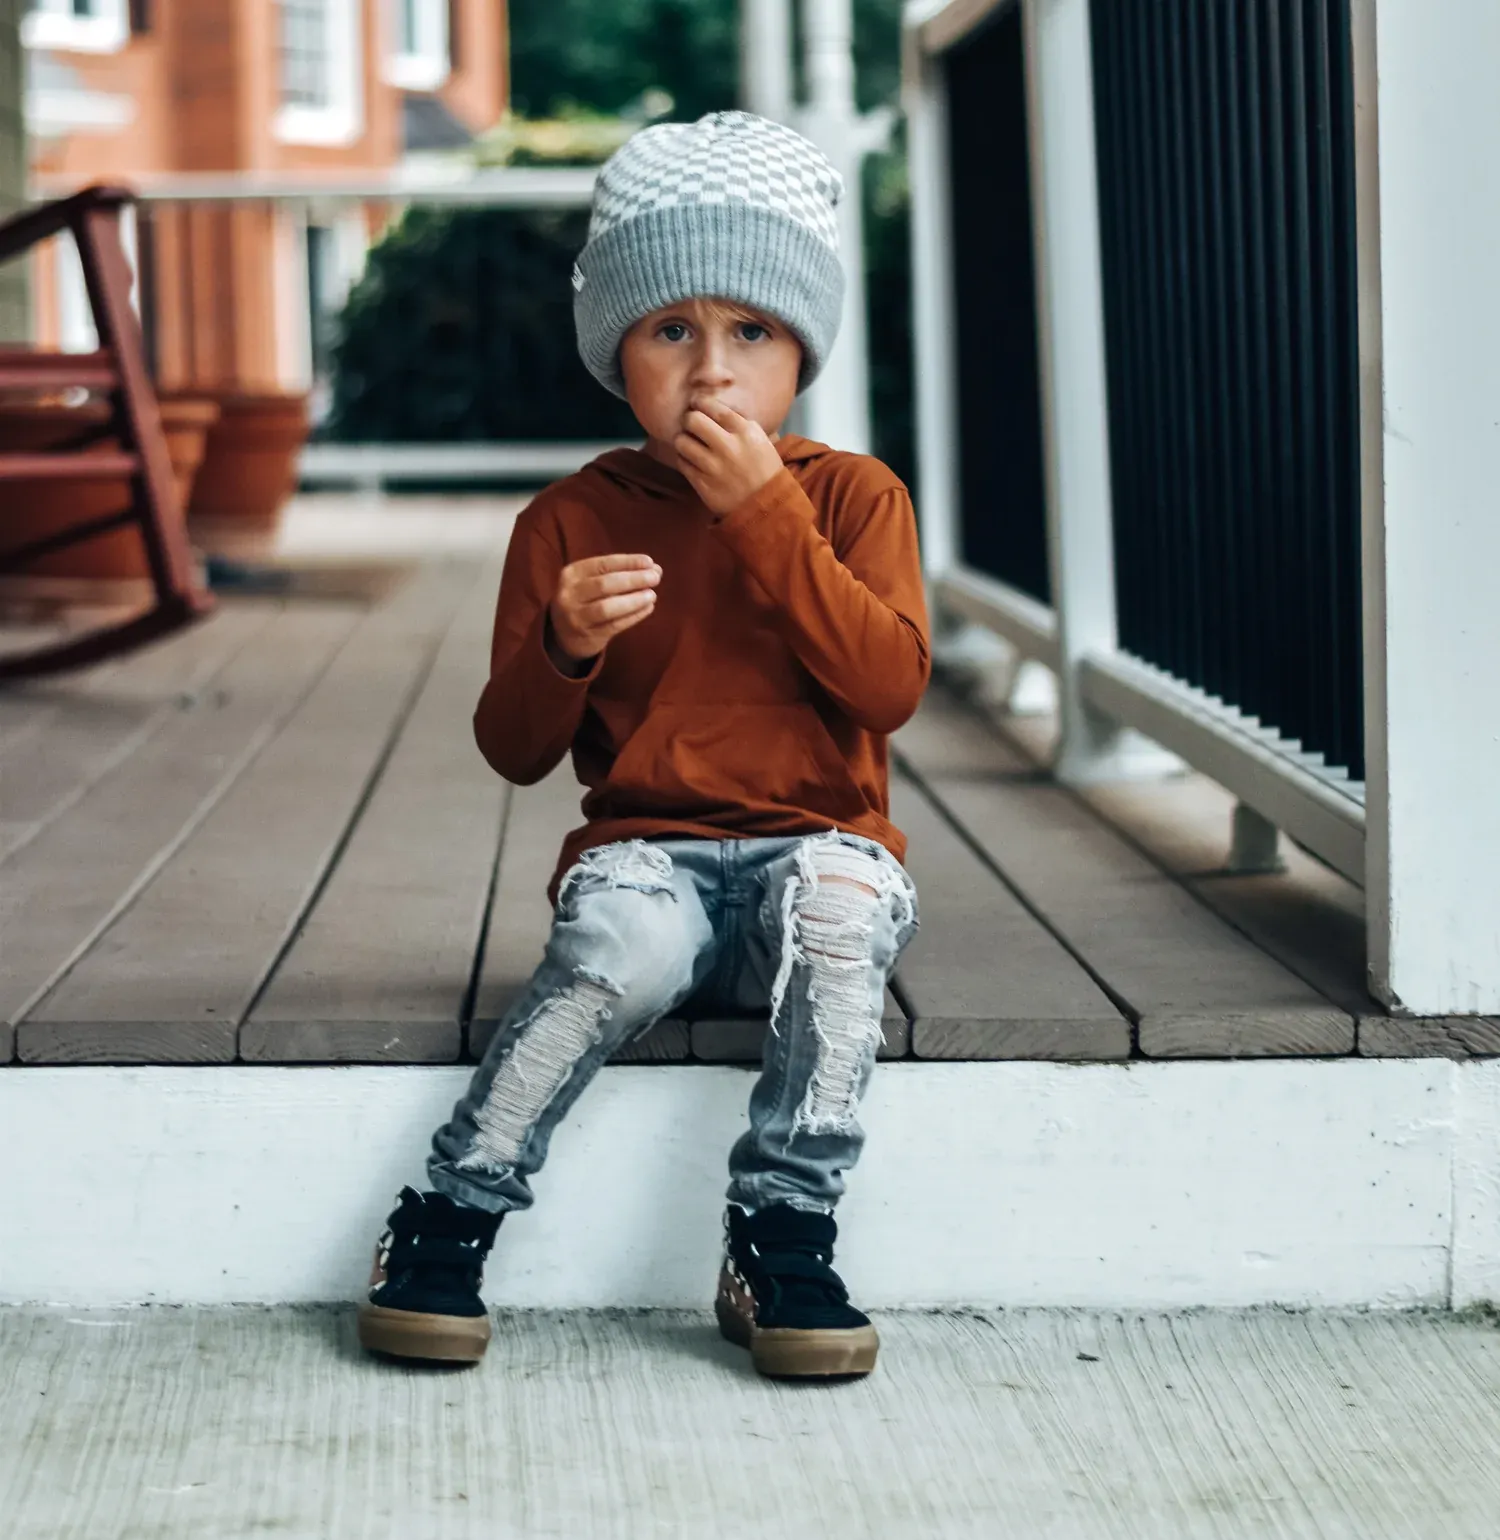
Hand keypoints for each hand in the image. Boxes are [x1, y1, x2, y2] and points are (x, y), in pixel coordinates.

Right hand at [547, 553, 659, 669]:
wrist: (565, 634)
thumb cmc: (586, 600)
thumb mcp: (593, 582)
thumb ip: (620, 573)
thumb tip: (654, 568)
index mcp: (572, 574)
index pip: (602, 564)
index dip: (628, 562)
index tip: (650, 562)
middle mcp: (570, 594)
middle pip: (604, 584)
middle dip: (633, 579)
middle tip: (655, 578)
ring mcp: (576, 617)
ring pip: (607, 607)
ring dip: (633, 600)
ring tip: (652, 595)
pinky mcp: (588, 636)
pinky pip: (614, 625)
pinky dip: (634, 616)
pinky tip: (647, 608)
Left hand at [675, 398, 785, 515]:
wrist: (767, 506)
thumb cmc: (764, 469)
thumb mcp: (760, 439)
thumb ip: (739, 421)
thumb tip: (712, 405)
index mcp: (745, 431)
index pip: (712, 407)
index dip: (699, 403)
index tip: (696, 405)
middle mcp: (728, 447)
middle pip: (692, 420)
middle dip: (689, 420)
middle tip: (691, 426)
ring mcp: (714, 467)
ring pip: (682, 442)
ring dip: (683, 441)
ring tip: (690, 444)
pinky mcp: (704, 485)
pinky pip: (682, 463)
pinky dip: (684, 459)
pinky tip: (692, 461)